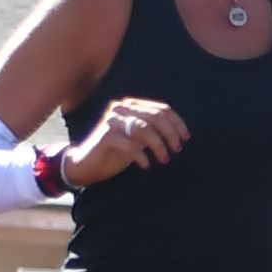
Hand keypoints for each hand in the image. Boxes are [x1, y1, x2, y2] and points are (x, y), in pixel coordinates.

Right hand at [66, 93, 185, 186]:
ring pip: (144, 129)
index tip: (185, 138)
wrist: (85, 164)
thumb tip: (178, 133)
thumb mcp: (138, 138)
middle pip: (156, 117)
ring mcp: (112, 121)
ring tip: (164, 159)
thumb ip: (153, 130)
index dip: (177, 123)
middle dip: (170, 133)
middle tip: (177, 149)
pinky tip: (146, 164)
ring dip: (159, 145)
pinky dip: (142, 156)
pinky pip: (130, 145)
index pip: (161, 109)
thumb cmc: (115, 151)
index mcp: (131, 106)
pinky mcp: (106, 136)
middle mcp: (121, 109)